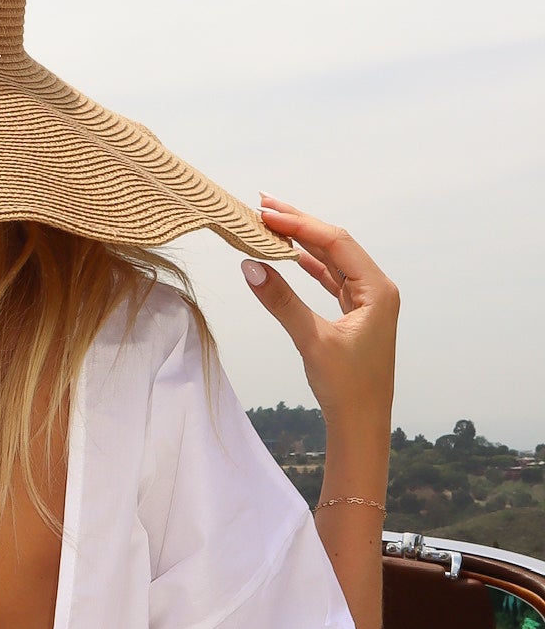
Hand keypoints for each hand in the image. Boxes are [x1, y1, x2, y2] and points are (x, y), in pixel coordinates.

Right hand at [240, 197, 398, 430]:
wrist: (362, 423)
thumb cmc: (347, 386)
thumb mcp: (312, 340)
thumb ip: (281, 301)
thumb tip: (250, 266)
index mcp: (378, 290)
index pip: (335, 243)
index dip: (300, 224)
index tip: (266, 213)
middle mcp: (377, 289)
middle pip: (335, 244)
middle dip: (300, 224)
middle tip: (264, 204)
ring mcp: (367, 301)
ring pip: (331, 260)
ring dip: (302, 242)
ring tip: (271, 223)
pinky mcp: (355, 314)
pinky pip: (330, 279)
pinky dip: (308, 265)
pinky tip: (288, 254)